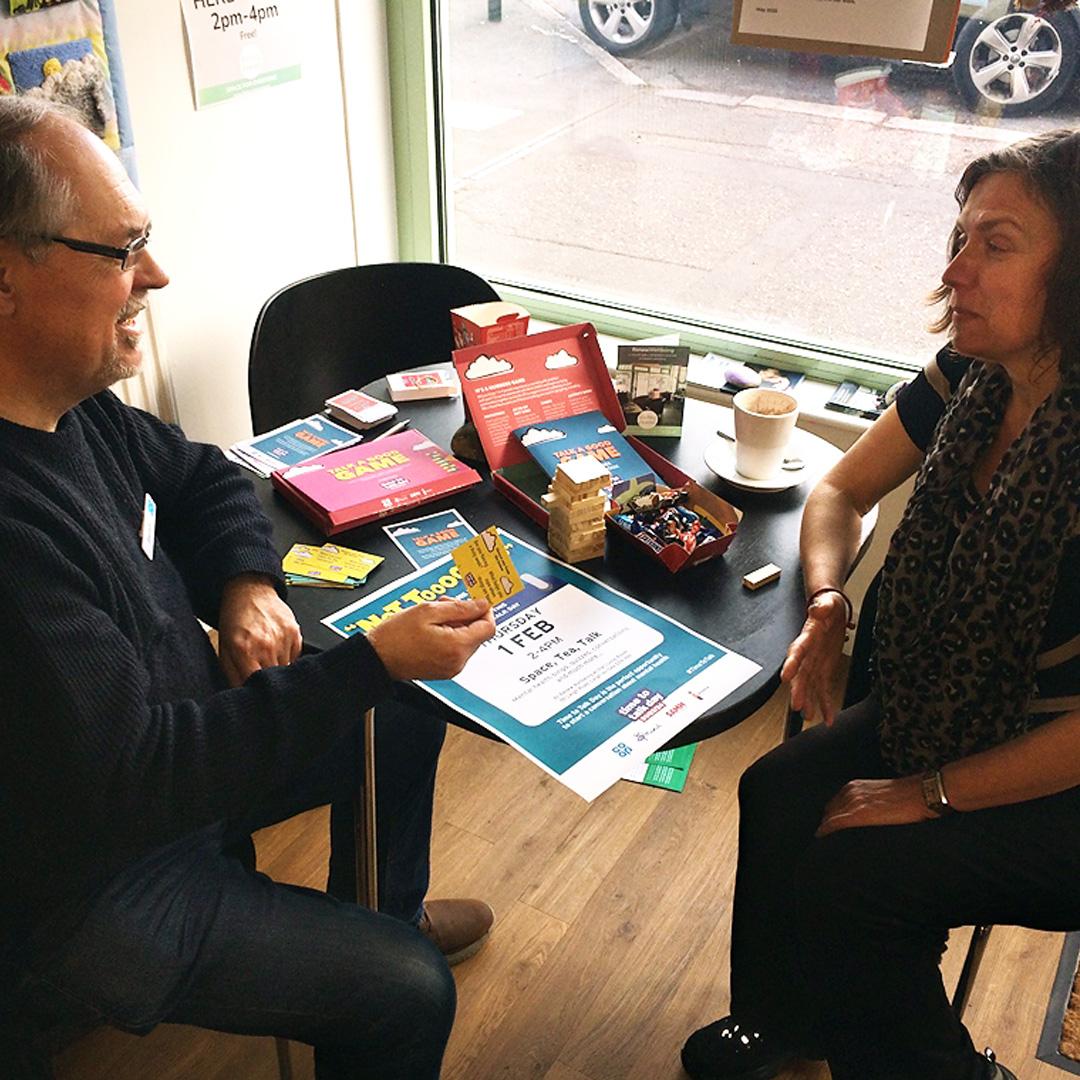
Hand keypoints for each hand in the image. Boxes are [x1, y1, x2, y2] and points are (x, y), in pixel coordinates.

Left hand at [218, 574, 301, 686]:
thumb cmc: (235, 618)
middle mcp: (267, 645)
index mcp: (245, 651)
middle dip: (269, 683)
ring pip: (287, 670)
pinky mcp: (296, 634)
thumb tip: (243, 696)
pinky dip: (287, 658)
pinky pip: (296, 657)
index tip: (256, 696)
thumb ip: (233, 675)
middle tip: (261, 675)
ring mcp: (284, 639)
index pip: (256, 686)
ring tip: (267, 657)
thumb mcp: (224, 648)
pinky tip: (276, 647)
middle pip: (274, 679)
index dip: (256, 695)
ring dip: (278, 669)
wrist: (250, 590)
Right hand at [367, 598, 494, 680]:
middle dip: (466, 616)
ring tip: (434, 617)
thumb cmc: (396, 636)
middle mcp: (458, 661)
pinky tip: (433, 629)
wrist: (377, 657)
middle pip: (479, 633)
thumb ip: (460, 607)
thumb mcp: (428, 611)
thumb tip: (481, 605)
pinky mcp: (445, 671)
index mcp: (456, 646)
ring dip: (457, 625)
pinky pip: (457, 650)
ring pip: (468, 641)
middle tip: (445, 605)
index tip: (476, 601)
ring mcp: (452, 668)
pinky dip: (451, 636)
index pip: (489, 627)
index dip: (484, 611)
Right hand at [780, 591, 848, 725]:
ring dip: (809, 701)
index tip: (785, 676)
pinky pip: (824, 689)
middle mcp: (808, 653)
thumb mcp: (828, 602)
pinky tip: (827, 718)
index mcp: (808, 636)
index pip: (797, 650)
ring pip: (810, 685)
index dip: (792, 664)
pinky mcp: (824, 669)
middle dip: (799, 690)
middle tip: (797, 705)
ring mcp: (815, 663)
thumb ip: (822, 606)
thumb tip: (817, 609)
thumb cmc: (827, 606)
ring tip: (809, 716)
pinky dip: (825, 704)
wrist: (830, 609)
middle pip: (801, 673)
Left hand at [816, 776, 933, 836]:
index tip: (826, 825)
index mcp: (854, 786)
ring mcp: (853, 801)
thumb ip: (867, 801)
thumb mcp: (880, 794)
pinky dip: (826, 830)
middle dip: (825, 822)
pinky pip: (835, 823)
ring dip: (826, 828)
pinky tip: (822, 837)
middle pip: (829, 810)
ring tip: (824, 840)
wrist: (921, 793)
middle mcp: (850, 791)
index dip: (829, 816)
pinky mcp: (859, 813)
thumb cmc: (907, 795)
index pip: (834, 803)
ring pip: (829, 817)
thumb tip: (865, 814)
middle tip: (824, 836)